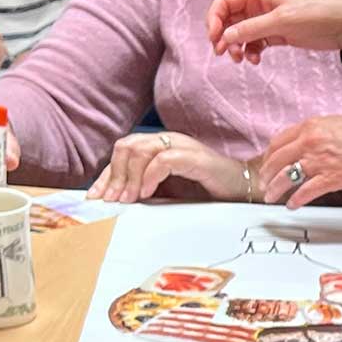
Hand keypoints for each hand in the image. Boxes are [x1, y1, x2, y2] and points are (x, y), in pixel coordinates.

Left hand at [90, 131, 243, 203]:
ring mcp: (181, 145)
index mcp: (159, 144)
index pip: (123, 152)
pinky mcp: (194, 157)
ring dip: (129, 178)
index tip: (96, 197)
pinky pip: (163, 161)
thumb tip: (118, 201)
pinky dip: (150, 178)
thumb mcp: (170, 191)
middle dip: (114, 175)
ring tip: (126, 200)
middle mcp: (167, 139)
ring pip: (140, 151)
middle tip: (110, 201)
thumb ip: (147, 190)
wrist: (245, 190)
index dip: (107, 175)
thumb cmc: (209, 192)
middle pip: (126, 147)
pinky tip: (147, 194)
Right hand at [207, 0, 341, 64]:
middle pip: (229, 18)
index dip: (214, 18)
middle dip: (223, 35)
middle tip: (224, 54)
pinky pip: (255, 43)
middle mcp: (260, 5)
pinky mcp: (277, 35)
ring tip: (241, 60)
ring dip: (236, 46)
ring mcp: (268, 20)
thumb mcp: (282, 21)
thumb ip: (253, 28)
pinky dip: (251, 51)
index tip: (215, 37)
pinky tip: (255, 60)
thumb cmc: (317, 14)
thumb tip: (226, 36)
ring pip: (241, 33)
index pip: (225, 1)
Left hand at [258, 112, 341, 207]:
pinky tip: (291, 205)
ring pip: (286, 177)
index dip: (270, 154)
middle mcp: (309, 143)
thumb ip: (320, 132)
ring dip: (275, 189)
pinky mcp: (331, 179)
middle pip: (277, 160)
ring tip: (270, 197)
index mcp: (310, 126)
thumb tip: (312, 143)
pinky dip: (296, 200)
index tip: (268, 162)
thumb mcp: (337, 122)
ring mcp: (318, 162)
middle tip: (263, 182)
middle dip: (267, 173)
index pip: (279, 141)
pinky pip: (306, 192)